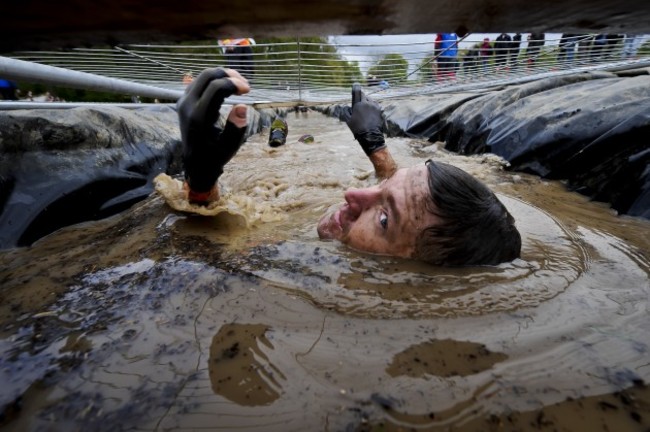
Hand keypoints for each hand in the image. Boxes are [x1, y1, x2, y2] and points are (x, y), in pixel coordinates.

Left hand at [177, 68, 249, 193]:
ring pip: (203, 76)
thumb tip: (241, 106)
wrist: (195, 164)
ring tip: (238, 86)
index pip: (216, 88)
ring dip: (222, 76)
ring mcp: (183, 101)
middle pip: (208, 76)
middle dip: (229, 75)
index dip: (234, 84)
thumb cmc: (215, 157)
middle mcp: (188, 105)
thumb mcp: (229, 148)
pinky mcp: (184, 101)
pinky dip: (214, 80)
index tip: (248, 90)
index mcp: (199, 117)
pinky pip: (199, 82)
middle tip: (245, 85)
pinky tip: (227, 88)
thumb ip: (236, 128)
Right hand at [345, 83, 385, 155]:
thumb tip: (344, 106)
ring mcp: (375, 107)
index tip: (355, 85)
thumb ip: (345, 111)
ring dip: (368, 103)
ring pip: (371, 101)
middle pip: (365, 96)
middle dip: (362, 99)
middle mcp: (368, 103)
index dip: (356, 88)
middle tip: (360, 104)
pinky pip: (376, 106)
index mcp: (359, 104)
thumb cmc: (357, 129)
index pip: (358, 92)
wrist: (370, 136)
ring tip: (366, 110)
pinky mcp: (380, 111)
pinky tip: (371, 113)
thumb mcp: (348, 120)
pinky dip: (373, 107)